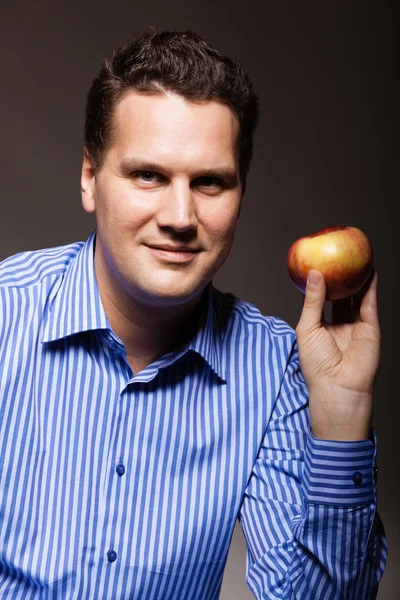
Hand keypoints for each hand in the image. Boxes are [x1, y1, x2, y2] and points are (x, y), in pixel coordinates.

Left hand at [295, 269, 379, 439]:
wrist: (339, 387)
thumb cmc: (317, 364)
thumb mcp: (308, 328)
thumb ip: (313, 301)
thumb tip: (315, 274)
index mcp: (319, 326)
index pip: (318, 299)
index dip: (317, 283)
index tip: (315, 263)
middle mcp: (337, 325)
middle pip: (338, 296)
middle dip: (338, 278)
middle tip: (337, 256)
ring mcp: (354, 326)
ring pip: (356, 297)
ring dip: (356, 279)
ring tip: (355, 258)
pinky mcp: (369, 327)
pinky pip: (369, 303)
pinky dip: (370, 288)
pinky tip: (369, 272)